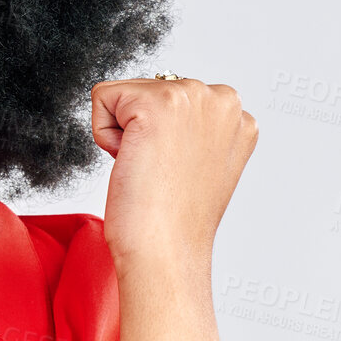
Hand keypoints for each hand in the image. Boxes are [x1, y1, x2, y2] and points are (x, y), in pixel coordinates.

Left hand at [90, 76, 257, 275]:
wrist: (166, 249)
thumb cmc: (175, 220)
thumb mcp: (202, 165)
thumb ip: (195, 132)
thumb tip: (167, 120)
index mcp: (238, 117)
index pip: (174, 100)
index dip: (160, 138)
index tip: (174, 171)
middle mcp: (223, 99)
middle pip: (149, 90)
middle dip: (140, 130)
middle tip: (159, 171)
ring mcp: (194, 96)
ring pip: (125, 93)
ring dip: (123, 132)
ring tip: (149, 168)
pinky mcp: (158, 101)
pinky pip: (102, 97)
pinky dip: (103, 134)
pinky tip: (131, 161)